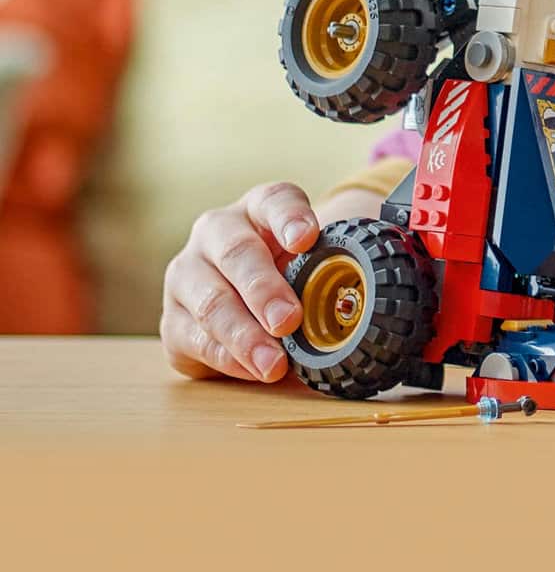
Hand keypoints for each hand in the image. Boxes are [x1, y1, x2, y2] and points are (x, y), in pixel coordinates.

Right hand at [161, 183, 320, 382]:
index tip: (307, 239)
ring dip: (246, 336)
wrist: (241, 299)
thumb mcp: (309, 261)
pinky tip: (253, 371)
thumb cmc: (286, 273)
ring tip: (274, 363)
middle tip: (289, 320)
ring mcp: (187, 274)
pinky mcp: (172, 319)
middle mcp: (216, 232)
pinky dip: (229, 358)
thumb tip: (366, 300)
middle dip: (264, 290)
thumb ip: (331, 269)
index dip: (291, 218)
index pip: (276, 201)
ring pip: (213, 302)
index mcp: (259, 208)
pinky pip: (197, 340)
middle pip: (238, 253)